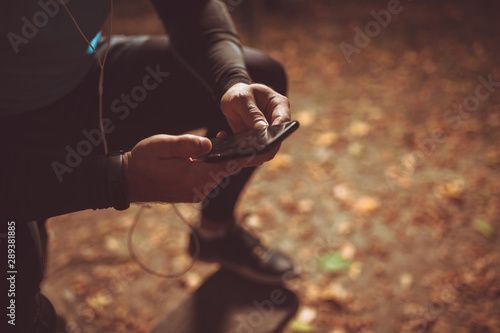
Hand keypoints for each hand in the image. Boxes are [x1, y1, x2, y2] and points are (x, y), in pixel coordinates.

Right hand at [123, 134, 247, 203]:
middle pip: (225, 171)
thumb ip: (188, 144)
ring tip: (219, 140)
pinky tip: (206, 155)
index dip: (243, 156)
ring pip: (217, 175)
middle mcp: (198, 190)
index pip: (228, 167)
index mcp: (194, 177)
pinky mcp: (191, 194)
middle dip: (232, 155)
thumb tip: (210, 143)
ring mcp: (195, 194)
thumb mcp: (163, 145)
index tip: (256, 145)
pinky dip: (210, 168)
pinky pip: (208, 180)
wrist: (127, 181)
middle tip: (235, 136)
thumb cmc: (143, 160)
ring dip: (220, 161)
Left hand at [220, 83, 290, 164]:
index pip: (283, 121)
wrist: (232, 99)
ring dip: (251, 156)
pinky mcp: (258, 143)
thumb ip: (251, 112)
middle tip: (246, 153)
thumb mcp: (242, 98)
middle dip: (263, 150)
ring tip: (235, 154)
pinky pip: (253, 154)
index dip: (277, 132)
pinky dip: (242, 156)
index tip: (265, 140)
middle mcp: (277, 122)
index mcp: (279, 105)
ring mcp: (268, 134)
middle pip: (276, 141)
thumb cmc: (239, 93)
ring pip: (265, 152)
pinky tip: (229, 152)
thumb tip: (262, 129)